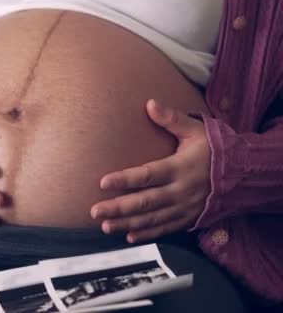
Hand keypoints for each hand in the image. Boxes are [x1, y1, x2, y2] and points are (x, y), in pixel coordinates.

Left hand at [91, 99, 210, 242]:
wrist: (244, 174)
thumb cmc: (215, 149)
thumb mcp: (196, 130)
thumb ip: (171, 119)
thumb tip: (149, 103)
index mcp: (180, 168)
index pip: (147, 175)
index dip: (125, 179)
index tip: (103, 182)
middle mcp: (181, 191)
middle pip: (145, 202)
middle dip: (119, 208)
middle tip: (94, 211)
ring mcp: (185, 208)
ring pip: (152, 219)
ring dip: (127, 224)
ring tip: (105, 226)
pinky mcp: (189, 219)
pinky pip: (166, 228)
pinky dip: (148, 234)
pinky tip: (129, 236)